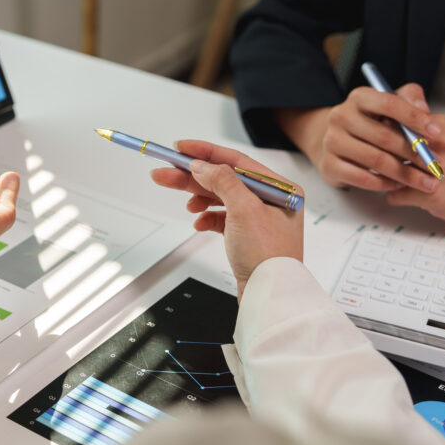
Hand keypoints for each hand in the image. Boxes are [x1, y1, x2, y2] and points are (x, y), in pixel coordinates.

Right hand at [151, 140, 302, 300]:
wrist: (269, 295)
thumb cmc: (269, 257)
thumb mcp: (245, 210)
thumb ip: (222, 181)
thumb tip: (201, 165)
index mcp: (279, 188)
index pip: (236, 161)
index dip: (205, 153)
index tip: (181, 149)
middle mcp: (270, 200)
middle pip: (223, 179)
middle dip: (192, 176)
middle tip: (165, 172)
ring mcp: (258, 218)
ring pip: (220, 198)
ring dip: (199, 197)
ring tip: (184, 203)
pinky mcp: (246, 235)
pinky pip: (221, 218)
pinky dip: (207, 218)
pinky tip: (199, 222)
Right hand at [276, 83, 442, 192]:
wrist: (337, 143)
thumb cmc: (373, 123)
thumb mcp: (390, 106)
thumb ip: (409, 99)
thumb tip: (424, 109)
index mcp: (359, 97)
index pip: (388, 103)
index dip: (414, 118)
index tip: (437, 133)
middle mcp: (340, 116)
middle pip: (384, 136)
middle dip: (415, 153)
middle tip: (436, 165)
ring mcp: (331, 141)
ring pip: (375, 160)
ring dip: (405, 173)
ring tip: (425, 182)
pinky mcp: (328, 165)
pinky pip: (362, 178)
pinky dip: (384, 184)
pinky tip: (399, 186)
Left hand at [385, 115, 444, 229]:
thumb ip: (419, 127)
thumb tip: (382, 118)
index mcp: (440, 126)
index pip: (398, 112)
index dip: (381, 122)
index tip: (374, 130)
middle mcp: (438, 144)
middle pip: (387, 140)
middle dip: (376, 150)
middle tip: (373, 156)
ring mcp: (435, 170)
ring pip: (388, 168)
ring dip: (383, 174)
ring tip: (387, 177)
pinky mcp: (433, 195)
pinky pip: (395, 194)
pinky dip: (394, 196)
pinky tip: (400, 194)